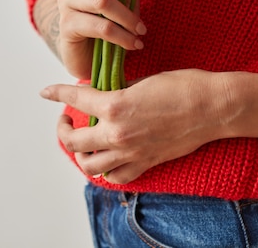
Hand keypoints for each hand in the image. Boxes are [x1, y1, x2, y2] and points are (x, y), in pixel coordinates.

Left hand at [40, 69, 237, 183]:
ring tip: (82, 142)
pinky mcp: (146, 163)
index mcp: (115, 105)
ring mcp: (131, 152)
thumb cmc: (182, 86)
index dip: (56, 93)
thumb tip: (104, 96)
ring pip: (90, 165)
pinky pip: (117, 176)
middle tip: (65, 119)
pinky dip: (106, 170)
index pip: (75, 99)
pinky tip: (107, 157)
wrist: (212, 107)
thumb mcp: (143, 81)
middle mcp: (117, 133)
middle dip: (63, 129)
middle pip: (74, 140)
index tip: (46, 91)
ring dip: (80, 154)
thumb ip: (119, 92)